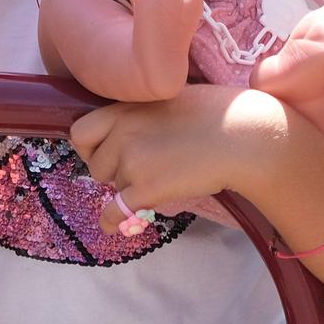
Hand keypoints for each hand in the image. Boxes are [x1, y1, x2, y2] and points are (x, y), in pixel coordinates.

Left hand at [74, 84, 283, 230]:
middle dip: (111, 170)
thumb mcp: (169, 97)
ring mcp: (132, 161)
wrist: (242, 136)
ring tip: (159, 178)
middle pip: (95, 164)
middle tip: (138, 169)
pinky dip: (112, 220)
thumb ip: (142, 113)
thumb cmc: (218, 112)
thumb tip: (133, 130)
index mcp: (125, 107)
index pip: (81, 132)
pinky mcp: (146, 188)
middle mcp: (121, 132)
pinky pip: (115, 211)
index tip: (104, 151)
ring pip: (112, 185)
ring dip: (127, 186)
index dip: (90, 146)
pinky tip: (112, 226)